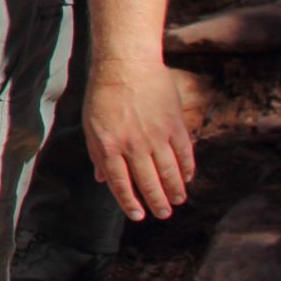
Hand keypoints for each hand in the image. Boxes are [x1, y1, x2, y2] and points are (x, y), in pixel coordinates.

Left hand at [86, 61, 195, 221]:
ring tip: (178, 201)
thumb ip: (97, 153)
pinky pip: (184, 154)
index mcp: (109, 145)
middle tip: (163, 214)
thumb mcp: (91, 124)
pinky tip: (188, 179)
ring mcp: (156, 136)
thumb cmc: (104, 94)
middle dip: (157, 202)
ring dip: (175, 191)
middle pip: (148, 182)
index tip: (138, 216)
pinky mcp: (175, 126)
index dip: (130, 202)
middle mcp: (133, 145)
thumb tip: (102, 180)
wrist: (127, 64)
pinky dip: (187, 169)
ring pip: (169, 173)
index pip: (121, 183)